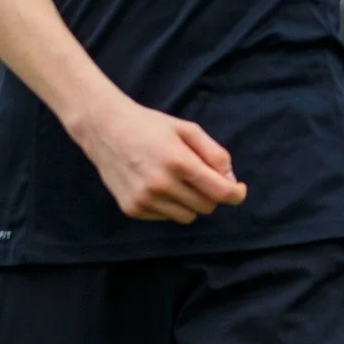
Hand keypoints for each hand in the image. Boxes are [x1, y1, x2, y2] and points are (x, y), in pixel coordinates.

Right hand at [64, 94, 247, 223]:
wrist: (104, 129)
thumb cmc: (150, 126)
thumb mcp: (187, 129)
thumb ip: (214, 154)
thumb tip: (231, 181)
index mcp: (179, 162)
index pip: (219, 192)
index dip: (236, 194)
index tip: (239, 190)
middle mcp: (161, 185)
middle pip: (206, 206)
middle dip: (211, 194)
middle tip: (201, 176)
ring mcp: (144, 199)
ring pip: (187, 216)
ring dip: (190, 202)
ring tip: (177, 179)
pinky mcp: (132, 209)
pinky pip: (165, 217)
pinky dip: (169, 205)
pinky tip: (156, 184)